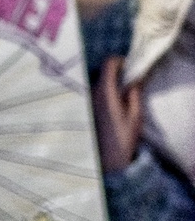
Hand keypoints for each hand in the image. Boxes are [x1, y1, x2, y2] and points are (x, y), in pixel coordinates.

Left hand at [93, 57, 143, 173]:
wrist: (105, 159)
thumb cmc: (122, 138)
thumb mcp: (135, 115)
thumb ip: (135, 94)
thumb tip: (135, 78)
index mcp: (105, 91)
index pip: (108, 64)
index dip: (120, 61)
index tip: (130, 66)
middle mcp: (92, 93)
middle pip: (102, 73)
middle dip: (116, 74)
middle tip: (129, 82)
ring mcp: (86, 101)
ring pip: (97, 83)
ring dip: (108, 85)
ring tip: (121, 97)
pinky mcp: (84, 109)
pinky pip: (93, 94)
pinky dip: (102, 94)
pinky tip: (110, 107)